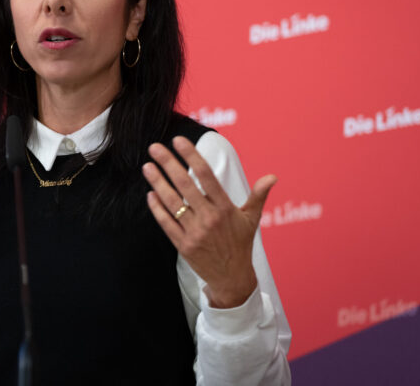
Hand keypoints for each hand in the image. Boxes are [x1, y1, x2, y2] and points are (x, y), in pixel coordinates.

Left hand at [142, 136, 276, 307]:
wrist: (232, 279)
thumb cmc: (241, 244)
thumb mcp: (252, 219)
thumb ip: (258, 195)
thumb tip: (272, 177)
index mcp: (225, 208)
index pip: (206, 176)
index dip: (191, 156)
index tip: (178, 141)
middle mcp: (209, 218)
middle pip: (184, 185)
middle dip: (168, 164)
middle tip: (154, 147)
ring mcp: (195, 232)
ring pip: (172, 203)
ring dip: (157, 183)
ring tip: (147, 167)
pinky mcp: (183, 245)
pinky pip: (166, 223)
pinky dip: (157, 209)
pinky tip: (150, 194)